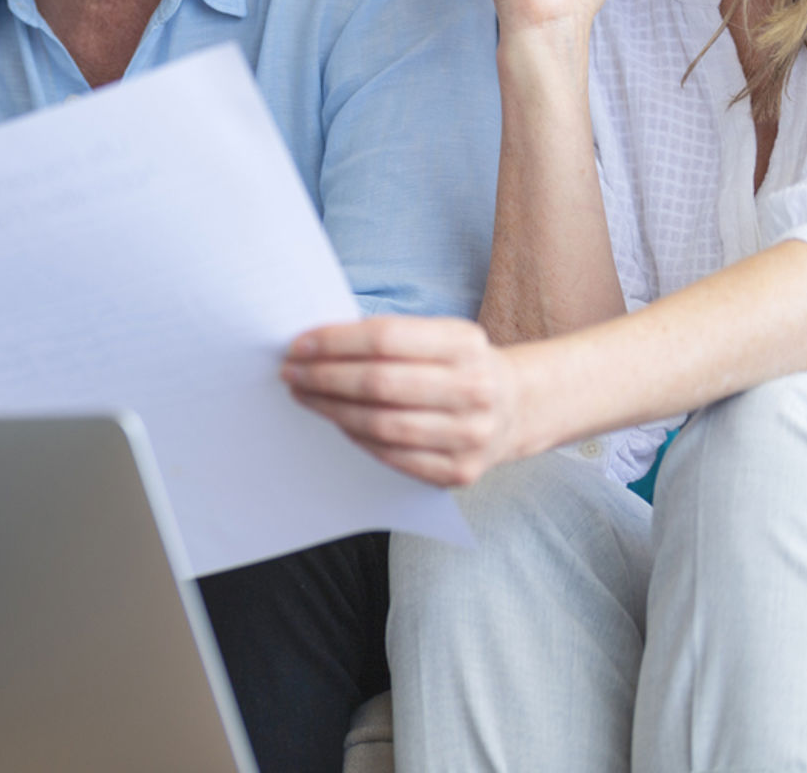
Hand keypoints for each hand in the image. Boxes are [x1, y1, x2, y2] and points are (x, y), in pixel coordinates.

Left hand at [281, 316, 524, 486]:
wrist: (516, 407)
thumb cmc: (456, 365)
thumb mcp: (437, 335)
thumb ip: (387, 337)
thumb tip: (315, 344)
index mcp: (464, 342)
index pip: (385, 338)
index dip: (334, 342)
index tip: (297, 345)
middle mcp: (474, 388)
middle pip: (379, 383)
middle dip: (324, 377)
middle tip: (291, 373)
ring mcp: (471, 435)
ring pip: (381, 424)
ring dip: (331, 410)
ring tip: (304, 396)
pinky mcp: (460, 472)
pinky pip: (393, 457)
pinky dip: (357, 438)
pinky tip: (337, 422)